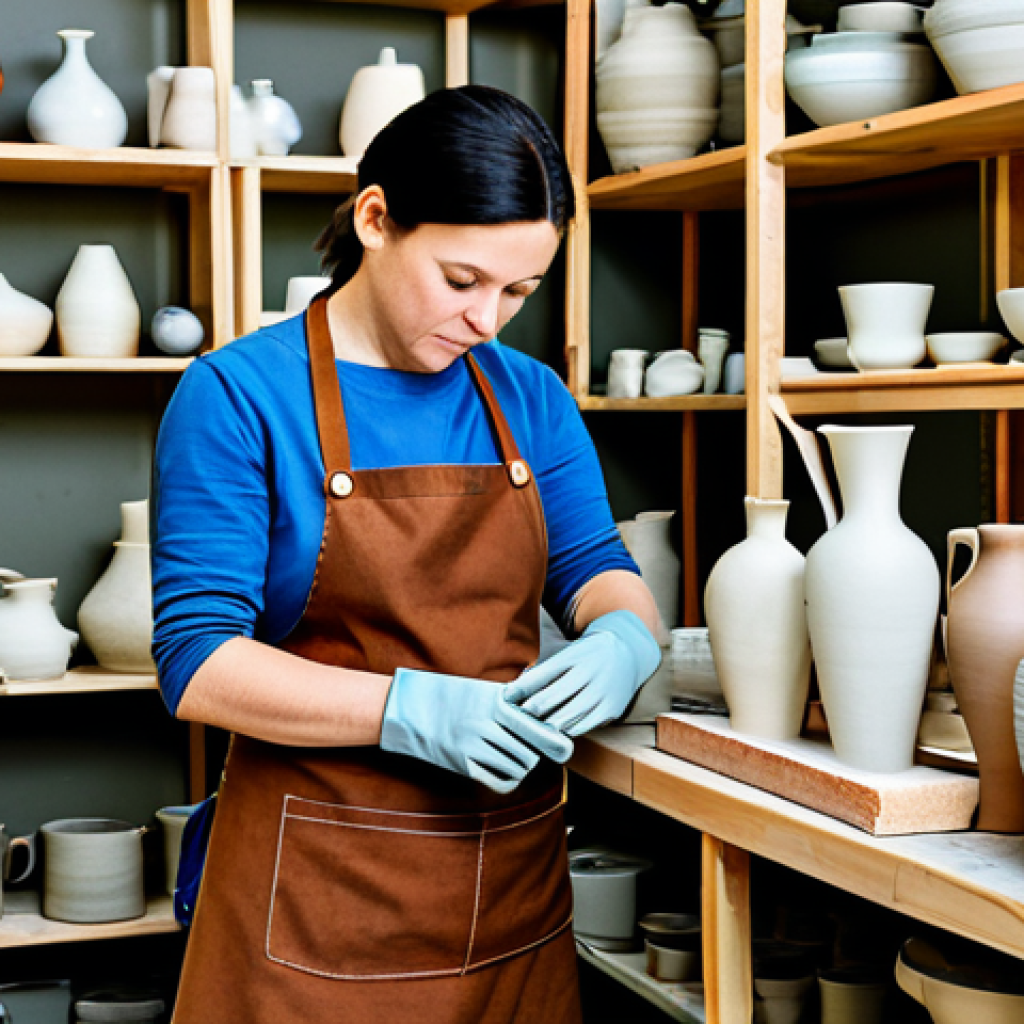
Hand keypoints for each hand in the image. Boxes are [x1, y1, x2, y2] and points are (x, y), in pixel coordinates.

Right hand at [380, 668, 574, 793]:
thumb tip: (542, 692)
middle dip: (535, 754)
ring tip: (517, 757)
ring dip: (522, 766)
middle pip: (528, 752)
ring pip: (516, 768)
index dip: (554, 741)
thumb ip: (511, 695)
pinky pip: (498, 781)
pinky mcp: (462, 764)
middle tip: (533, 750)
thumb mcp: (482, 688)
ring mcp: (472, 747)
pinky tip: (506, 771)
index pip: (533, 727)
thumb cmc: (451, 694)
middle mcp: (484, 725)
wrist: (410, 708)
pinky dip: (508, 779)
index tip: (565, 748)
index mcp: (493, 703)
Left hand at [505, 611, 660, 736]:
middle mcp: (588, 673)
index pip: (539, 676)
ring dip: (544, 725)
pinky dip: (564, 731)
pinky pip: (580, 728)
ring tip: (530, 727)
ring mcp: (601, 692)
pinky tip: (555, 729)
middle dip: (527, 711)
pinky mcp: (610, 709)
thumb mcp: (568, 652)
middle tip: (513, 718)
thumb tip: (514, 690)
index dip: (518, 690)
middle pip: (548, 700)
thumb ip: (544, 670)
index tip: (504, 698)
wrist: (629, 651)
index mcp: (573, 656)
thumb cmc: (588, 654)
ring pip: (563, 718)